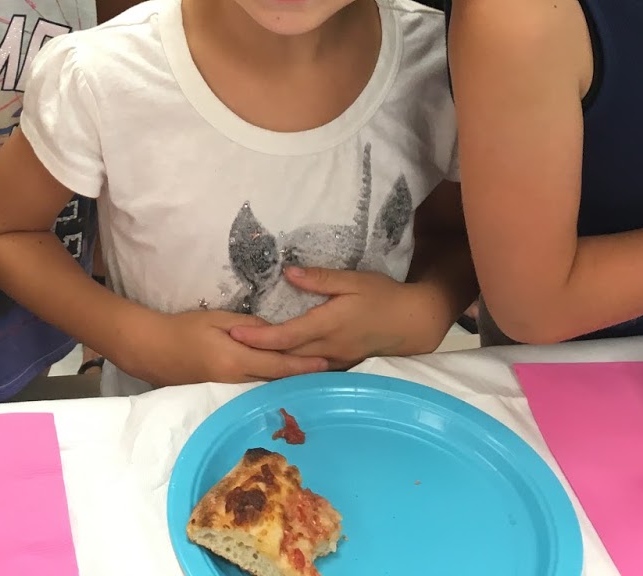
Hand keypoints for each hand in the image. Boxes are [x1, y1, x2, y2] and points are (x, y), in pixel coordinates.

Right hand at [117, 309, 329, 386]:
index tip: (326, 362)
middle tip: (328, 370)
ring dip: (287, 381)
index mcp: (236, 360)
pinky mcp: (221, 392)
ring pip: (265, 386)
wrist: (152, 349)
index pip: (278, 365)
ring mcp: (228, 390)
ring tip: (311, 375)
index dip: (304, 365)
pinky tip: (280, 379)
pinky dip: (268, 383)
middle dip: (301, 376)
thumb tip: (275, 332)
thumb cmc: (184, 328)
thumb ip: (248, 326)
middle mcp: (236, 380)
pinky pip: (252, 388)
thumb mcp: (217, 319)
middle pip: (276, 380)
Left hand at [226, 268, 439, 366]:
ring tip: (247, 356)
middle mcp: (328, 348)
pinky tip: (279, 363)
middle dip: (257, 353)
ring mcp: (336, 360)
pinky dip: (292, 366)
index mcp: (327, 325)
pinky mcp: (343, 364)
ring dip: (272, 363)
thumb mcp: (353, 280)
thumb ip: (319, 279)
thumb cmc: (383, 296)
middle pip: (286, 356)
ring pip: (297, 366)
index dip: (258, 337)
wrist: (414, 322)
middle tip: (229, 346)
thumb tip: (288, 274)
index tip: (234, 334)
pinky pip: (311, 369)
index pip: (285, 336)